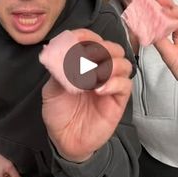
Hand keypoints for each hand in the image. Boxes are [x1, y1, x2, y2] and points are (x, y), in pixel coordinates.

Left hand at [42, 29, 132, 161]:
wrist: (65, 140)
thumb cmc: (59, 113)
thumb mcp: (51, 89)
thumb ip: (58, 71)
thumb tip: (60, 52)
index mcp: (85, 64)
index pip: (93, 41)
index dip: (87, 36)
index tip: (77, 39)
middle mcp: (101, 70)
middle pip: (114, 48)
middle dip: (102, 48)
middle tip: (88, 58)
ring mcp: (111, 85)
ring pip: (123, 64)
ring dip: (109, 65)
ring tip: (92, 76)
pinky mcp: (119, 100)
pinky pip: (125, 85)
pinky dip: (113, 83)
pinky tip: (98, 89)